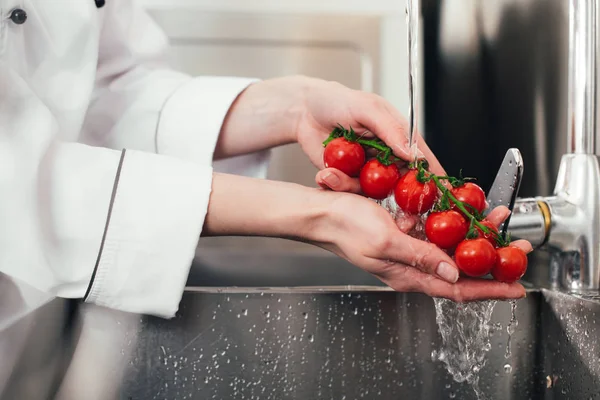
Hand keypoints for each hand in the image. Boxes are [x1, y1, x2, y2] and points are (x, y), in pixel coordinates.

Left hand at [216, 76, 440, 186]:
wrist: (306, 110)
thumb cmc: (339, 101)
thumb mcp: (367, 108)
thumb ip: (390, 129)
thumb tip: (411, 154)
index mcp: (400, 138)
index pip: (424, 163)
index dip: (434, 181)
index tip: (438, 199)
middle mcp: (387, 158)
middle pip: (403, 187)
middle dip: (397, 202)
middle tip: (388, 209)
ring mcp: (368, 171)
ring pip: (373, 194)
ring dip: (353, 188)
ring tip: (332, 173)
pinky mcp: (348, 179)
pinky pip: (349, 191)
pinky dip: (337, 185)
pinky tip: (326, 173)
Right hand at [311, 193, 529, 301]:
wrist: (321, 213)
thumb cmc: (345, 226)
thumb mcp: (386, 241)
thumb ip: (420, 256)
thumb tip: (452, 272)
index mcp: (407, 275)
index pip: (457, 290)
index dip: (490, 290)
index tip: (517, 288)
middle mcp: (411, 266)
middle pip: (460, 272)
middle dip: (492, 263)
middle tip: (518, 251)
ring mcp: (407, 251)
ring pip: (451, 251)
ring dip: (475, 240)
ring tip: (498, 226)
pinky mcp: (403, 235)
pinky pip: (435, 236)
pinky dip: (454, 228)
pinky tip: (464, 216)